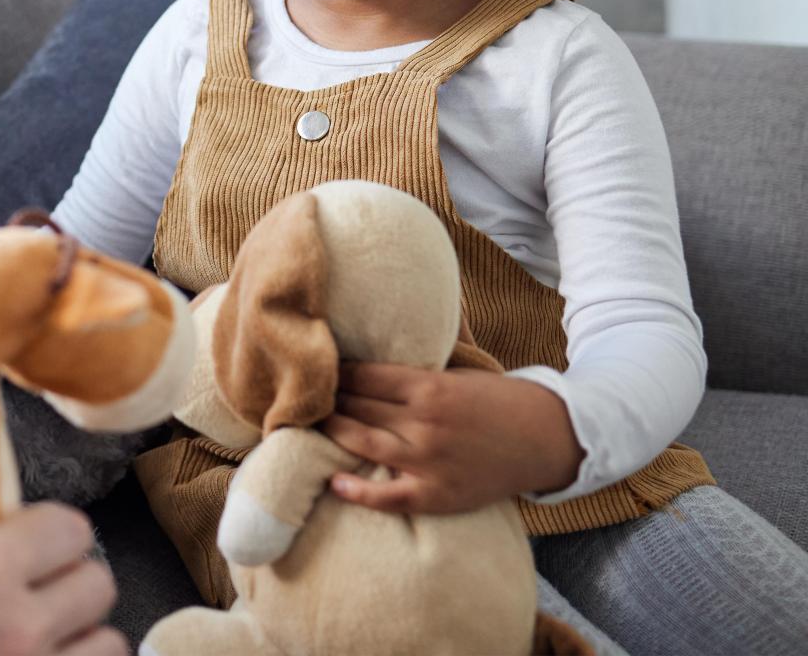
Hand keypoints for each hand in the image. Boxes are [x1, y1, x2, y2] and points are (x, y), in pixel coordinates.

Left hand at [320, 362, 583, 514]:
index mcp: (429, 386)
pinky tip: (334, 481)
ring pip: (362, 442)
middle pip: (357, 407)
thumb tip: (375, 350)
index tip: (312, 369)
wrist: (547, 439)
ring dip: (331, 432)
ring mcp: (430, 461)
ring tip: (307, 425)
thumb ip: (417, 368)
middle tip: (299, 395)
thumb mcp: (458, 372)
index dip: (333, 373)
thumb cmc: (497, 401)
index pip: (362, 375)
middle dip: (326, 400)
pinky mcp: (438, 494)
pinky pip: (390, 496)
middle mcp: (425, 422)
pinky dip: (359, 491)